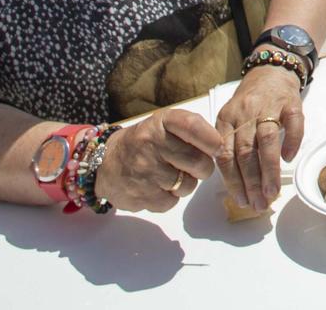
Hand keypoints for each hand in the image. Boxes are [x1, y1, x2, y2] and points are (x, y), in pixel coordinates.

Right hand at [92, 108, 223, 212]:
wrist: (105, 164)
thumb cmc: (143, 143)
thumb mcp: (162, 125)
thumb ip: (190, 131)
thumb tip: (220, 146)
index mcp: (160, 123)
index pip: (192, 126)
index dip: (211, 139)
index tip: (217, 147)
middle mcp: (151, 144)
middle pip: (198, 162)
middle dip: (203, 168)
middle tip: (193, 166)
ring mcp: (145, 171)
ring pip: (188, 185)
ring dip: (185, 184)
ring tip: (170, 175)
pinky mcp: (141, 195)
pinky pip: (172, 202)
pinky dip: (170, 198)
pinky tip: (157, 187)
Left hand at [213, 64, 305, 212]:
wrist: (271, 71)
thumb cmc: (250, 103)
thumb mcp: (233, 120)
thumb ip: (231, 147)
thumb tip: (238, 186)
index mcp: (226, 119)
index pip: (225, 155)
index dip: (233, 181)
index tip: (241, 200)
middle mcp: (245, 113)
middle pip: (245, 152)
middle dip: (252, 183)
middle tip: (259, 204)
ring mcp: (268, 106)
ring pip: (267, 141)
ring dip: (269, 171)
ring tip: (273, 192)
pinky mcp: (290, 102)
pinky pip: (293, 123)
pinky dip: (292, 142)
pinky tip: (289, 158)